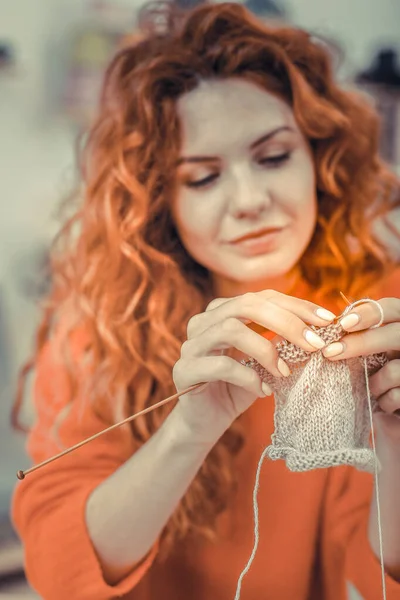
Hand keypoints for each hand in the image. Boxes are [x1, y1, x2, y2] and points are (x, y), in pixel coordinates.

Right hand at [172, 290, 336, 443]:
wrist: (205, 422)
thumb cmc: (238, 388)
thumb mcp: (265, 362)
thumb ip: (282, 343)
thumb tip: (318, 330)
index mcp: (222, 312)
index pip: (262, 297)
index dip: (296, 305)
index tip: (327, 320)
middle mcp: (203, 321)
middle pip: (245, 305)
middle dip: (286, 322)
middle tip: (314, 343)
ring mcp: (191, 344)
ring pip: (230, 329)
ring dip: (265, 349)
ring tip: (285, 372)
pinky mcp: (185, 370)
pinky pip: (221, 365)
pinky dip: (248, 377)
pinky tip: (263, 391)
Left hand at [322, 297, 399, 443]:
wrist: (396, 410)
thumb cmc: (379, 374)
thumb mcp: (372, 350)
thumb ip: (357, 335)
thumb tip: (323, 325)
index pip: (391, 308)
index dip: (368, 313)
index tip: (343, 323)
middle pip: (395, 334)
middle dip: (361, 343)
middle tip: (330, 352)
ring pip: (395, 369)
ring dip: (374, 383)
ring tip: (370, 390)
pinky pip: (397, 396)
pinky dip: (384, 402)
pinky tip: (382, 404)